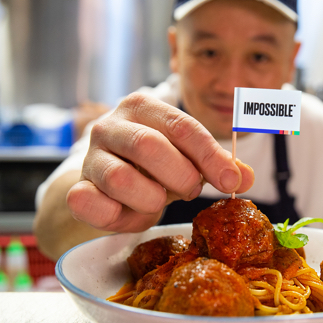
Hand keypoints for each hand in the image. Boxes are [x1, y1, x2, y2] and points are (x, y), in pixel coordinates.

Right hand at [66, 93, 253, 231]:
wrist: (111, 183)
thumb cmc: (155, 167)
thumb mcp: (189, 160)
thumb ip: (217, 166)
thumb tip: (246, 177)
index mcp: (143, 107)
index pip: (182, 126)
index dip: (210, 156)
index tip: (232, 182)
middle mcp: (111, 126)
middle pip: (150, 147)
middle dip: (180, 176)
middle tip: (191, 191)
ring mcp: (90, 157)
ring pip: (121, 178)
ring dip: (151, 199)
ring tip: (158, 200)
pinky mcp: (76, 188)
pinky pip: (89, 203)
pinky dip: (116, 215)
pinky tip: (129, 212)